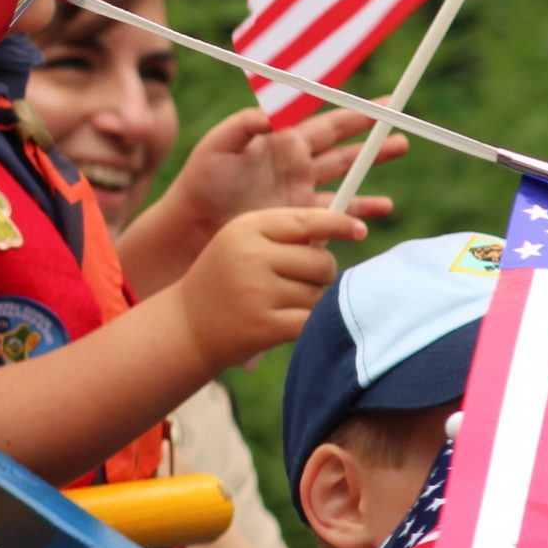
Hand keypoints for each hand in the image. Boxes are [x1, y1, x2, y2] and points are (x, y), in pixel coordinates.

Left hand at [163, 107, 404, 248]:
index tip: (380, 104)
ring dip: (372, 165)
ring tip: (399, 149)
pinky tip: (382, 208)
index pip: (324, 122)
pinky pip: (339, 211)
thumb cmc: (202, 181)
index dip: (352, 113)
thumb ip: (245, 124)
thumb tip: (274, 112)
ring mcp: (301, 191)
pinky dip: (362, 209)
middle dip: (372, 135)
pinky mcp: (302, 218)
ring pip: (347, 175)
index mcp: (281, 140)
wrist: (195, 225)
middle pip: (343, 145)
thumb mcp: (219, 145)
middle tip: (401, 125)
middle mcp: (296, 163)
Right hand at [169, 206, 364, 370]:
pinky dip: (308, 326)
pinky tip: (287, 324)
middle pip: (321, 262)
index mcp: (247, 228)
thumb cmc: (225, 280)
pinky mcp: (265, 325)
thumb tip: (346, 228)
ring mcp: (257, 291)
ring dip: (311, 303)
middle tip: (301, 283)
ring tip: (281, 305)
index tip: (360, 230)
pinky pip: (311, 321)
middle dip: (321, 275)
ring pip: (318, 295)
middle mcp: (251, 255)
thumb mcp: (242, 243)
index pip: (307, 221)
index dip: (339, 224)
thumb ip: (284, 234)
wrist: (186, 326)